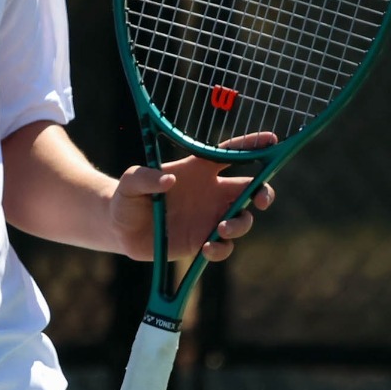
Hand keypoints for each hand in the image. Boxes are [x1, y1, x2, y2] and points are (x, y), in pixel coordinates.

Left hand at [111, 130, 278, 263]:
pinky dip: (222, 248)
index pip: (230, 154)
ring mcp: (209, 217)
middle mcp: (211, 193)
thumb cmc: (127, 197)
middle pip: (251, 189)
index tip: (271, 140)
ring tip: (220, 229)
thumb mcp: (130, 181)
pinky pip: (224, 247)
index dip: (251, 146)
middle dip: (265, 193)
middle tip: (261, 200)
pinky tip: (207, 248)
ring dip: (240, 224)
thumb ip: (145, 176)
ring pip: (243, 220)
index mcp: (198, 170)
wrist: (119, 228)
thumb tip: (168, 180)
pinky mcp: (203, 240)